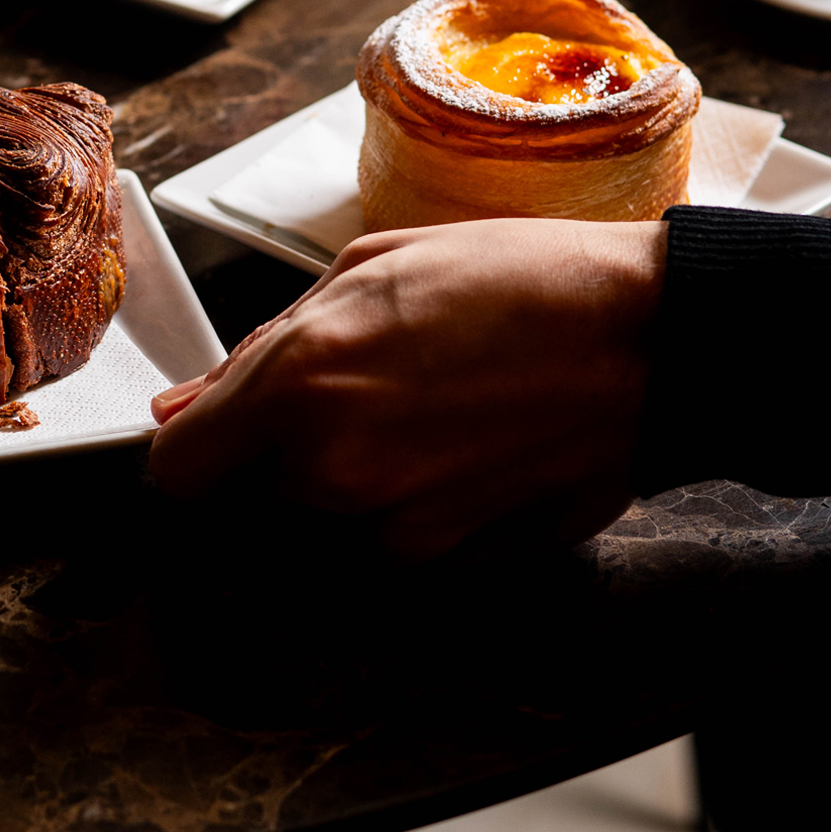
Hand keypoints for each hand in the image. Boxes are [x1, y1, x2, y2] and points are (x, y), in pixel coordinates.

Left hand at [148, 219, 666, 558]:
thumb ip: (261, 349)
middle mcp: (334, 472)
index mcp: (299, 384)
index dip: (192, 450)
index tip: (214, 432)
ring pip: (328, 518)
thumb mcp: (368, 269)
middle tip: (364, 383)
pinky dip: (415, 501)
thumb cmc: (515, 279)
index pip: (177, 475)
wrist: (653, 340)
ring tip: (430, 402)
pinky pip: (396, 539)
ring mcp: (397, 530)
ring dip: (353, 475)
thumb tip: (186, 409)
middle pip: (255, 494)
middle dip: (284, 448)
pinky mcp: (456, 563)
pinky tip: (468, 441)